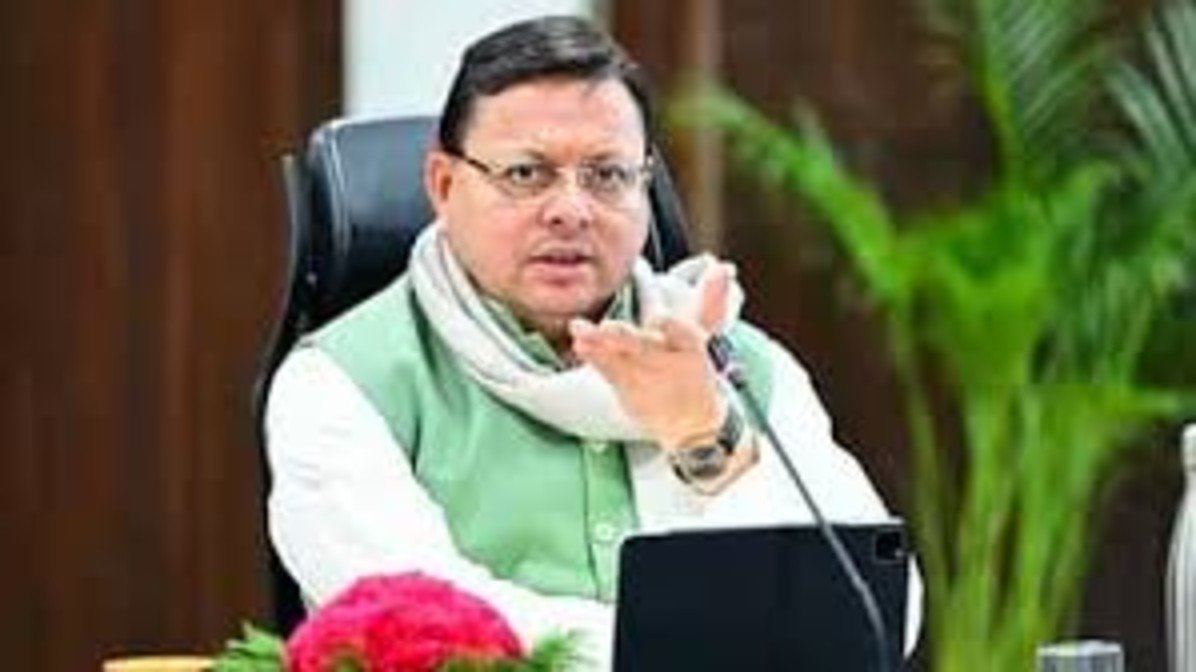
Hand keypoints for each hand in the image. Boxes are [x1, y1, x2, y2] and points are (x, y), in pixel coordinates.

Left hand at [569, 261, 734, 450]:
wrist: (691, 422)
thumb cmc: (693, 367)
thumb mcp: (704, 334)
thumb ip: (710, 300)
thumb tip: (723, 266)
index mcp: (689, 348)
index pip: (684, 336)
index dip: (672, 328)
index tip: (660, 319)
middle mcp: (665, 363)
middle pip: (645, 349)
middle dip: (625, 338)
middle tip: (607, 327)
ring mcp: (643, 378)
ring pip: (620, 359)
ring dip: (599, 344)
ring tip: (578, 330)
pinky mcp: (625, 389)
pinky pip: (607, 371)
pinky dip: (593, 358)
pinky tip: (578, 344)